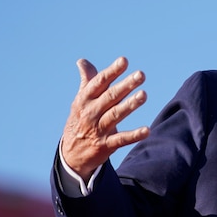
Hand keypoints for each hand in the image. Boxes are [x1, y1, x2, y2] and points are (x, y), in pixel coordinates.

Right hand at [61, 57, 149, 181]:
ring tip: (144, 95)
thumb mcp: (80, 102)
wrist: (70, 155)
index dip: (111, 72)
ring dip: (130, 105)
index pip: (99, 82)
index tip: (124, 60)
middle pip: (110, 97)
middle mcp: (90, 113)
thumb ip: (87, 82)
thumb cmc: (80, 122)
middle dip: (126, 85)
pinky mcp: (105, 146)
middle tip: (141, 74)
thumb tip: (82, 61)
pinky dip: (134, 135)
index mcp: (84, 100)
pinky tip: (147, 130)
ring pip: (116, 115)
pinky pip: (121, 139)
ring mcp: (98, 129)